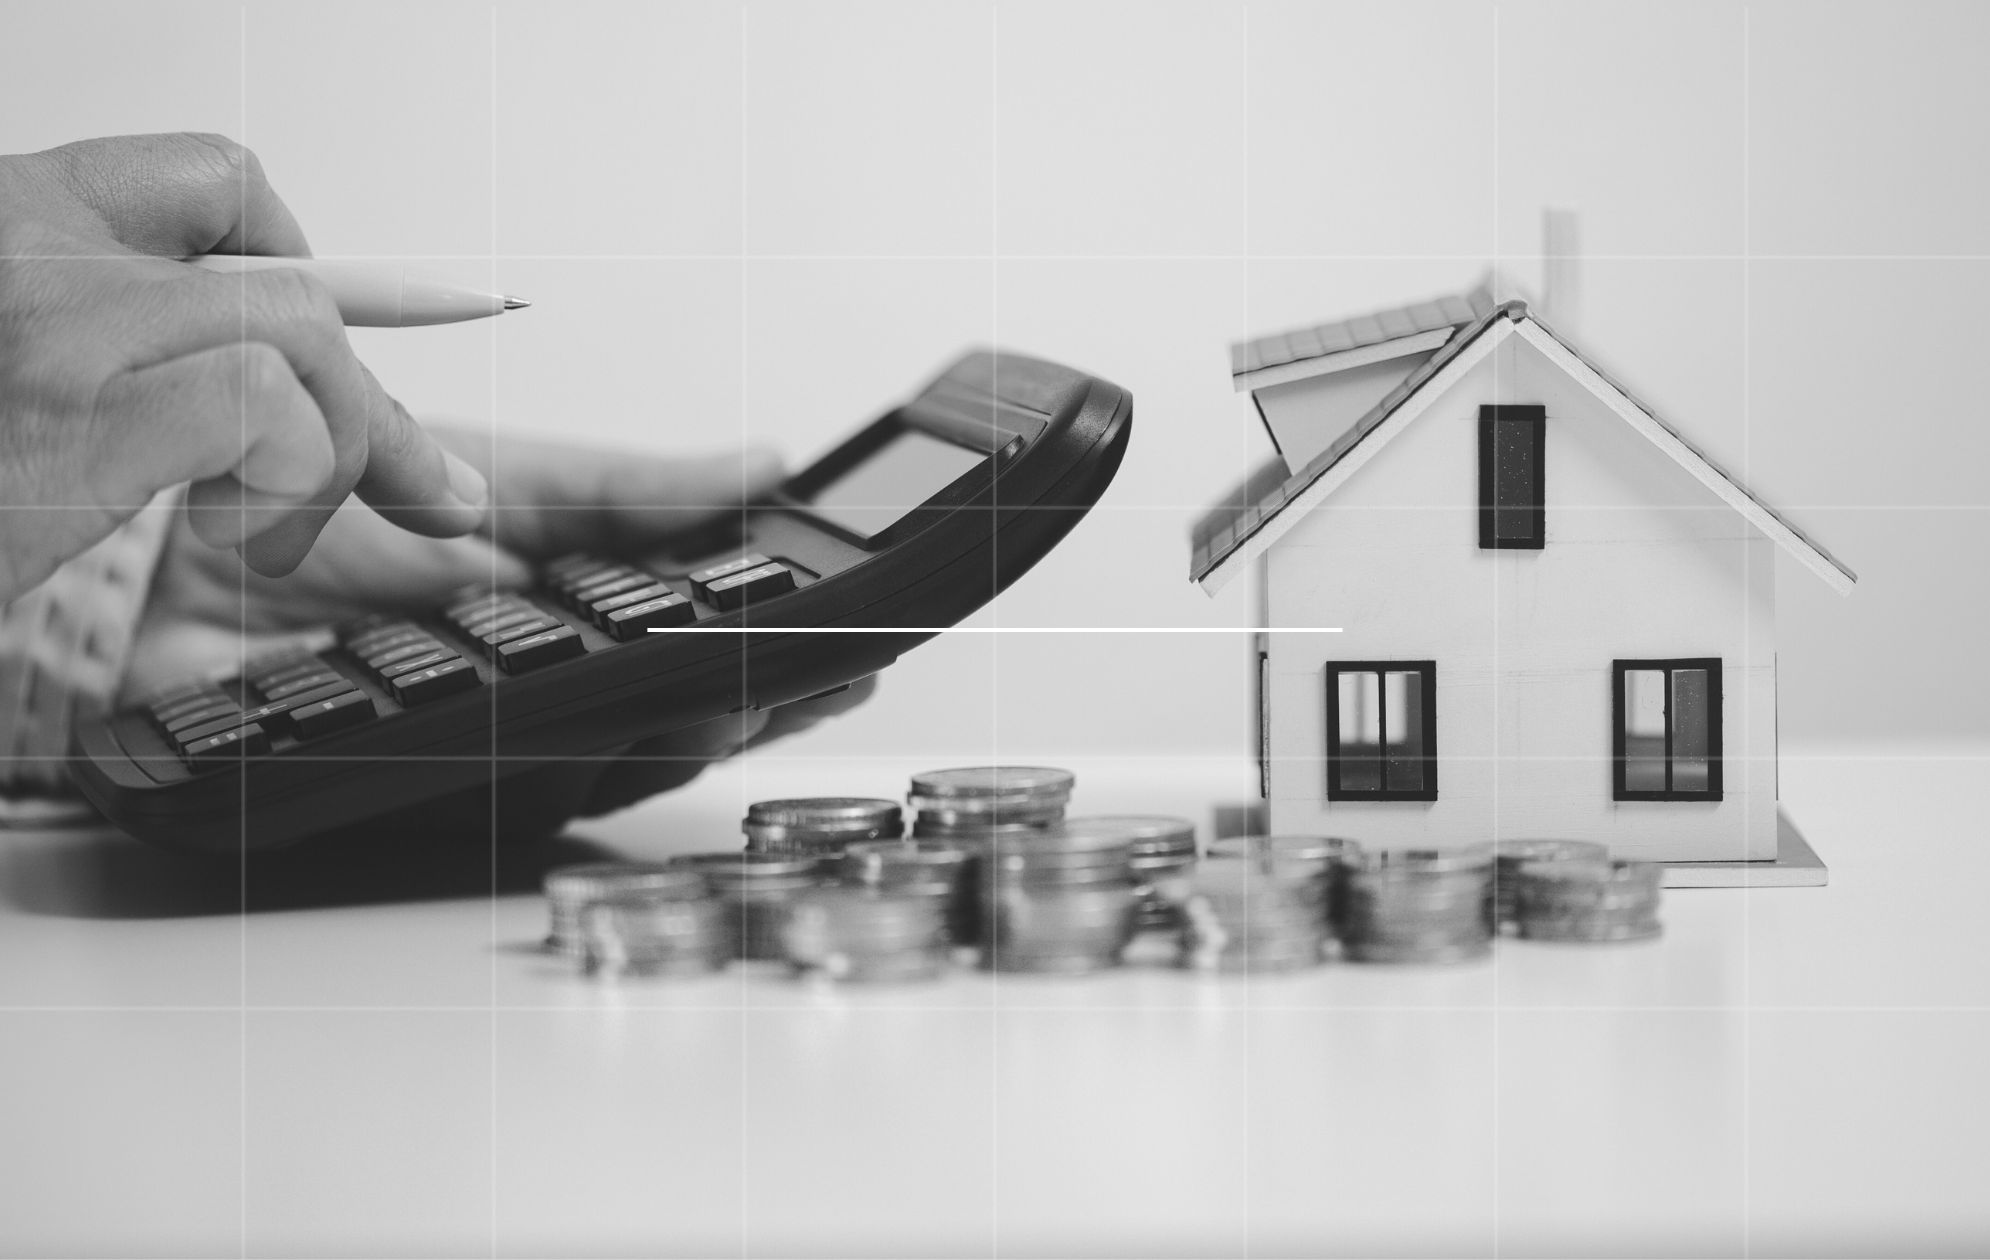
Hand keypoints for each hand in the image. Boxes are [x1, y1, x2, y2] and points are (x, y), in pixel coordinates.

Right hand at [0, 132, 487, 601]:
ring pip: (297, 337)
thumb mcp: (37, 379)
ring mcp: (48, 324)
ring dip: (339, 455)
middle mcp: (26, 244)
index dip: (307, 261)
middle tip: (408, 488)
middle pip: (290, 285)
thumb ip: (136, 349)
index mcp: (14, 220)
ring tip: (268, 539)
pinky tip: (233, 536)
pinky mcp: (68, 418)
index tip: (362, 337)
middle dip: (370, 405)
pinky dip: (292, 480)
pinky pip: (264, 408)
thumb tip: (301, 384)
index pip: (213, 182)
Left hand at [129, 423, 874, 818]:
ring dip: (707, 730)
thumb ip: (643, 489)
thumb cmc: (333, 501)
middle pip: (691, 713)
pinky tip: (660, 732)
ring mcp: (506, 742)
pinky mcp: (444, 786)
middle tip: (847, 678)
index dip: (790, 648)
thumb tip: (767, 465)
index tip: (865, 640)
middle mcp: (555, 683)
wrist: (185, 551)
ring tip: (779, 697)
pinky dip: (601, 761)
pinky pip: (538, 793)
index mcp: (583, 608)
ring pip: (633, 760)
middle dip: (773, 700)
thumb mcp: (517, 472)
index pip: (712, 642)